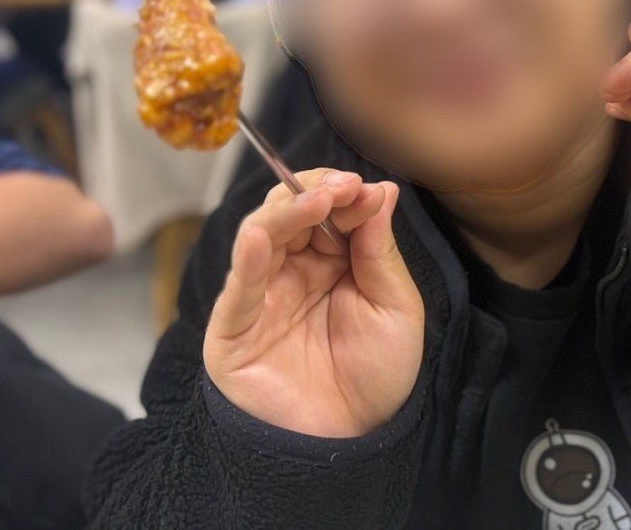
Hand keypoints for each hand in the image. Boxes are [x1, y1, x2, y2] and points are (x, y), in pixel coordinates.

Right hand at [204, 170, 424, 437]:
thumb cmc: (375, 377)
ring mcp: (263, 294)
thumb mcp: (395, 307)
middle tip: (343, 186)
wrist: (348, 444)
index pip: (329, 211)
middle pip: (292, 213)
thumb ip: (380, 250)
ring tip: (318, 198)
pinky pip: (240, 285)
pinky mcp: (235, 326)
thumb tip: (382, 190)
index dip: (344, 194)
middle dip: (317, 192)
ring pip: (263, 235)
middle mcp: (295, 271)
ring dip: (288, 211)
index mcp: (333, 262)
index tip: (365, 188)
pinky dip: (248, 256)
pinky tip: (260, 235)